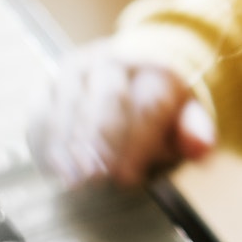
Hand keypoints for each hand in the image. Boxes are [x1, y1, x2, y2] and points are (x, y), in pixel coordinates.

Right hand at [28, 40, 215, 189]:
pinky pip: (40, 107)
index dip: (136, 143)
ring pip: (69, 101)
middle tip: (95, 177)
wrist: (135, 73)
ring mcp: (78, 70)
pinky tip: (50, 167)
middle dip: (100, 140)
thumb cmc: (162, 109)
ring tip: (70, 179)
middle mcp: (114, 62)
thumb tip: (200, 146)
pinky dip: (42, 138)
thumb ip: (196, 134)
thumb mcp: (187, 121)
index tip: (127, 178)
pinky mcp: (50, 82)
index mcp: (155, 71)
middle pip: (107, 97)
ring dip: (67, 144)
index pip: (148, 106)